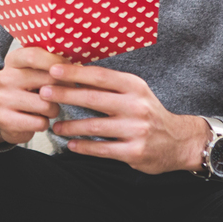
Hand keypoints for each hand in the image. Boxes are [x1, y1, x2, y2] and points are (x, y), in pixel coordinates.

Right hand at [0, 46, 62, 145]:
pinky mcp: (6, 120)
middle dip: (64, 89)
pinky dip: (44, 123)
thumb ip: (50, 64)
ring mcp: (4, 99)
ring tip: (48, 109)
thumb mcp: (34, 71)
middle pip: (47, 80)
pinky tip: (38, 119)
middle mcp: (5, 77)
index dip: (57, 62)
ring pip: (46, 105)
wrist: (6, 117)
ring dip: (54, 110)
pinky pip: (40, 123)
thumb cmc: (28, 91)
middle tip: (66, 94)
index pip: (35, 56)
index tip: (70, 71)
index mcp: (13, 60)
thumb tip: (78, 67)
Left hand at [40, 63, 209, 174]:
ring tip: (55, 126)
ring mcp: (136, 130)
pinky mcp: (135, 151)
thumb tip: (74, 71)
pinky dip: (84, 146)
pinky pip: (102, 149)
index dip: (75, 73)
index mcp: (135, 87)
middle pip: (93, 99)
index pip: (100, 76)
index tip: (53, 69)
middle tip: (43, 93)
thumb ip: (109, 85)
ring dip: (70, 126)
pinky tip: (71, 143)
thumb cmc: (148, 113)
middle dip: (65, 95)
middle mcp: (136, 106)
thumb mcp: (135, 92)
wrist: (179, 142)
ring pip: (94, 126)